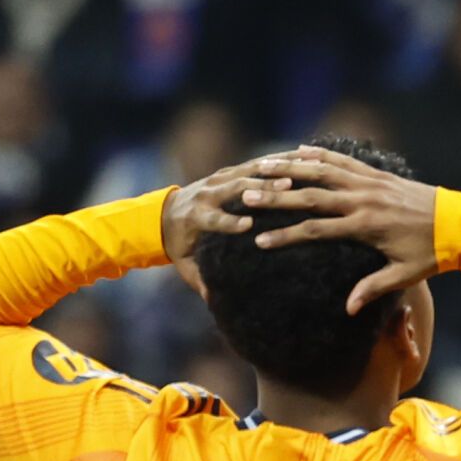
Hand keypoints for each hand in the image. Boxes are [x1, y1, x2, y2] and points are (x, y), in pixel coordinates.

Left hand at [160, 156, 294, 296]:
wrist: (162, 213)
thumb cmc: (178, 243)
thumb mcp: (183, 264)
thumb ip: (198, 280)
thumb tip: (213, 300)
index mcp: (195, 217)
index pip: (214, 219)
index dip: (229, 221)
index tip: (249, 226)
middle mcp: (206, 194)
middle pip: (235, 189)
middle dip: (260, 188)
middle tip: (286, 188)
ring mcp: (217, 179)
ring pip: (246, 172)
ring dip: (272, 172)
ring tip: (298, 172)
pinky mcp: (226, 172)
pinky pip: (252, 165)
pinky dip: (273, 163)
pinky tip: (296, 160)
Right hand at [237, 146, 441, 313]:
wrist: (460, 224)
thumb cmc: (431, 254)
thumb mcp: (404, 276)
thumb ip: (373, 288)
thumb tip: (347, 308)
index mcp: (366, 226)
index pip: (316, 230)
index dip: (286, 234)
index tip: (260, 239)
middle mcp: (364, 200)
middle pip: (311, 196)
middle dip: (276, 197)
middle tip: (246, 195)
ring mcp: (370, 183)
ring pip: (323, 171)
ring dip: (291, 168)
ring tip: (261, 166)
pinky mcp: (378, 174)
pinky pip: (344, 161)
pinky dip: (320, 155)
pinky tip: (299, 151)